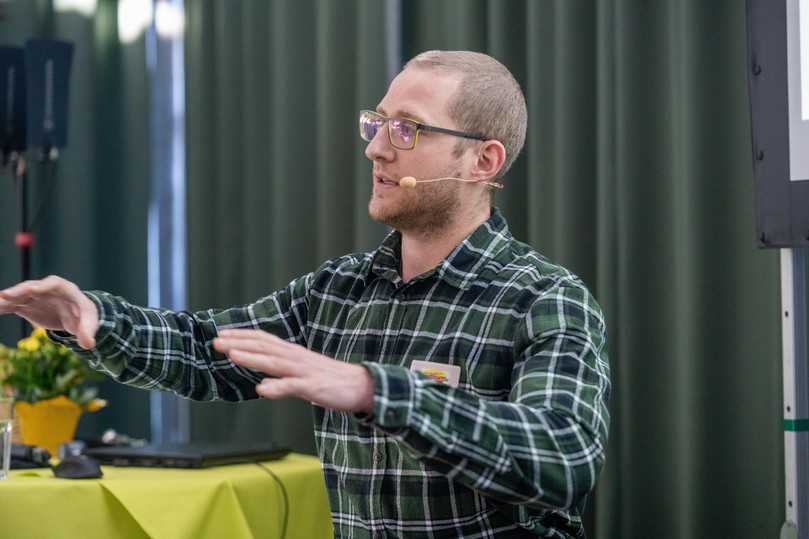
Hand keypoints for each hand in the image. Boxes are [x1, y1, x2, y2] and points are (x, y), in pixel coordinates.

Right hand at [0, 276, 98, 348]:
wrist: (75, 316)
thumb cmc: (84, 316)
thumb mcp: (89, 323)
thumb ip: (87, 332)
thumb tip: (89, 345)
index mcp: (66, 290)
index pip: (54, 284)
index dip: (43, 286)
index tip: (33, 290)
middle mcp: (47, 289)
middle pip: (31, 287)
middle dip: (19, 291)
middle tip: (4, 296)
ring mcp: (35, 296)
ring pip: (17, 296)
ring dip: (5, 299)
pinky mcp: (26, 305)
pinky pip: (11, 305)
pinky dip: (1, 307)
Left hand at [213, 329, 374, 412]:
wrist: (363, 386)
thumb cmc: (332, 381)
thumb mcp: (303, 374)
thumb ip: (282, 375)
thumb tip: (262, 382)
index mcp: (293, 353)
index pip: (264, 340)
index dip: (242, 336)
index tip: (221, 334)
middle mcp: (296, 358)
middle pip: (265, 347)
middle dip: (240, 343)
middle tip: (216, 341)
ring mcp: (305, 372)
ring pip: (275, 363)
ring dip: (253, 358)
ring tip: (232, 355)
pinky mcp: (315, 387)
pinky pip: (293, 387)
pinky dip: (277, 387)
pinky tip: (262, 390)